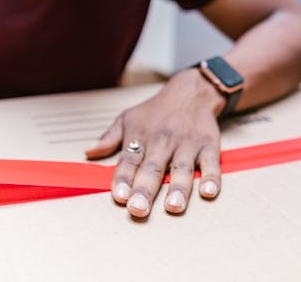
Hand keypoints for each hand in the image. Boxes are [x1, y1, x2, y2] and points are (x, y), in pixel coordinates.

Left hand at [85, 69, 224, 216]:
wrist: (190, 92)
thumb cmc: (154, 111)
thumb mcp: (127, 118)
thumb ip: (109, 138)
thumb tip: (88, 152)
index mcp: (140, 138)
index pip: (129, 161)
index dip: (122, 179)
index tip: (119, 196)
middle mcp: (162, 142)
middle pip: (152, 168)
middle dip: (145, 190)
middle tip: (139, 209)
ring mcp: (187, 144)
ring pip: (182, 168)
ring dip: (178, 188)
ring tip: (173, 207)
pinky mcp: (209, 145)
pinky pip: (211, 162)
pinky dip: (211, 177)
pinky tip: (209, 192)